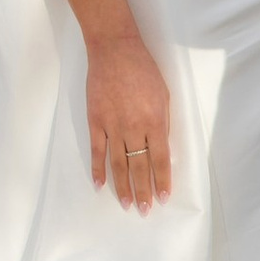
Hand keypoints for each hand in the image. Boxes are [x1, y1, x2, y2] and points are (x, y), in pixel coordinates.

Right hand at [86, 29, 170, 211]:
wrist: (115, 50)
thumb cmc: (144, 69)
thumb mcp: (164, 94)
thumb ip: (163, 122)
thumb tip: (160, 147)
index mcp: (155, 121)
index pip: (161, 159)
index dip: (162, 180)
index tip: (164, 197)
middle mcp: (134, 128)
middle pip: (140, 167)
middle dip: (143, 191)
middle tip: (145, 210)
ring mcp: (113, 126)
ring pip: (118, 164)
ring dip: (123, 187)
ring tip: (126, 205)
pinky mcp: (96, 121)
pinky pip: (97, 151)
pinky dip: (98, 169)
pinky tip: (99, 185)